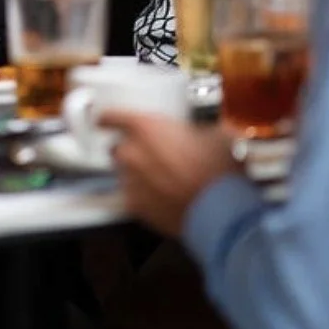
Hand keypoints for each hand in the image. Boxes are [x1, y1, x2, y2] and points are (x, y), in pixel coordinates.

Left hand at [102, 109, 236, 236]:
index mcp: (145, 127)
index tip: (107, 120)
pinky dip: (144, 196)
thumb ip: (197, 127)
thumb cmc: (219, 167)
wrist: (221, 211)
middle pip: (117, 148)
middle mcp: (131, 153)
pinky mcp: (136, 208)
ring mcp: (130, 182)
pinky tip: (164, 198)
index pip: (112, 116)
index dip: (109, 118)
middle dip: (132, 150)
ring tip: (164, 180)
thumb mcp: (216, 132)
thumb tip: (201, 131)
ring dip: (138, 174)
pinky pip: (133, 196)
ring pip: (125, 174)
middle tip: (155, 154)